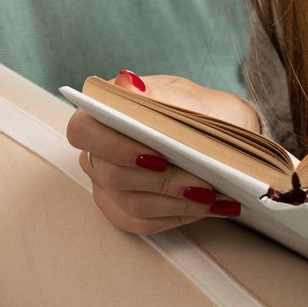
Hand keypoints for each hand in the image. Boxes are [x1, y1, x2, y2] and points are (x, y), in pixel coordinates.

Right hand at [65, 69, 262, 235]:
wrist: (224, 138)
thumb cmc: (203, 113)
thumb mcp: (190, 98)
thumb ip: (159, 95)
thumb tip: (127, 82)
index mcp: (105, 113)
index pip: (83, 130)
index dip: (114, 147)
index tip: (157, 155)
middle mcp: (98, 151)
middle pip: (113, 175)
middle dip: (163, 181)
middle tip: (203, 181)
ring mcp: (107, 184)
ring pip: (132, 204)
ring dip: (177, 202)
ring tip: (213, 196)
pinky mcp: (123, 210)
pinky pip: (143, 223)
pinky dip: (178, 216)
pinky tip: (206, 207)